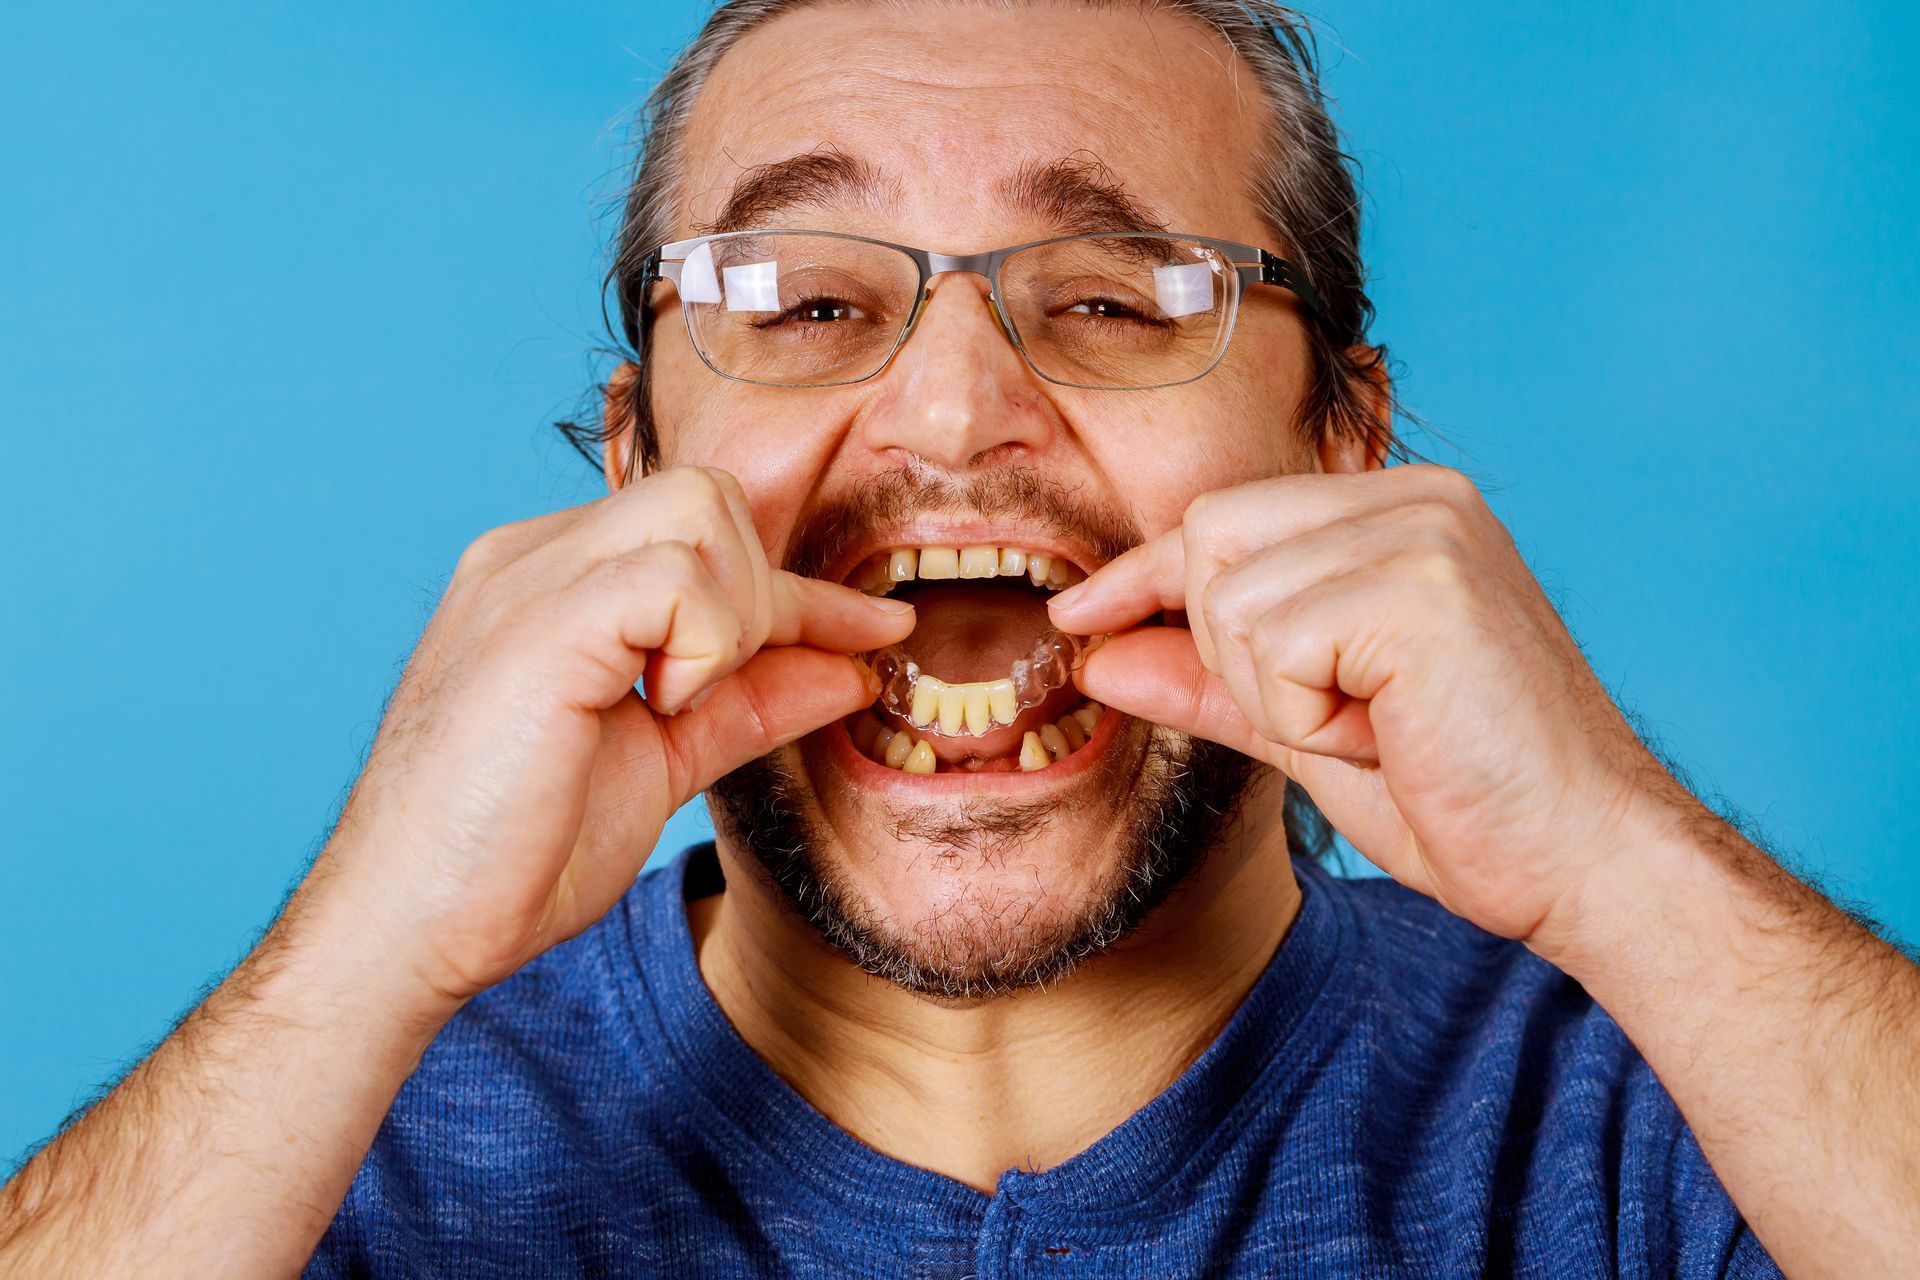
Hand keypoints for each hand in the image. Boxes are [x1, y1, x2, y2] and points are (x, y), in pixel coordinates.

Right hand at [320, 466, 913, 1004]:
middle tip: (715, 697)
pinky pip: (675, 574)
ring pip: (702, 511)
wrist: (409, 930)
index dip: (797, 586)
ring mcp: (524, 579)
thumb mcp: (662, 763)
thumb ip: (747, 702)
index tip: (876, 630)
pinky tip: (656, 707)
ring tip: (671, 705)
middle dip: (760, 594)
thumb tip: (847, 668)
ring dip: (728, 618)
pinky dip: (702, 643)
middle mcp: (530, 556)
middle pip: (710, 496)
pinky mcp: (535, 625)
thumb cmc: (513, 855)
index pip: (702, 530)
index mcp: (551, 580)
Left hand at [1048, 464, 1682, 946]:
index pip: (1226, 517)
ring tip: (1378, 728)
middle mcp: (1419, 496)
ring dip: (1278, 696)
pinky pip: (1272, 647)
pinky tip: (1390, 735)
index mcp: (1402, 511)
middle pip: (1212, 537)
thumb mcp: (1309, 731)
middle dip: (1232, 651)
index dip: (1143, 574)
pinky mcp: (1422, 586)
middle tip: (1337, 717)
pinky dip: (1307, 717)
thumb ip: (1209, 681)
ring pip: (1231, 600)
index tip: (1079, 617)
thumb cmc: (1466, 799)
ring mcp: (1425, 531)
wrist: (1586, 863)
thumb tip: (1099, 654)